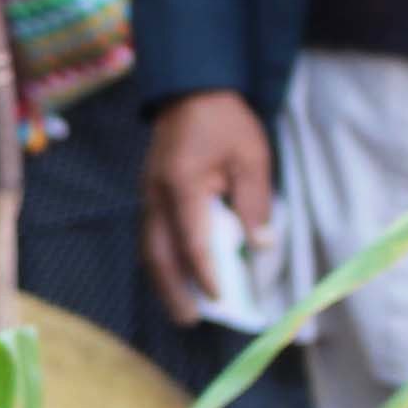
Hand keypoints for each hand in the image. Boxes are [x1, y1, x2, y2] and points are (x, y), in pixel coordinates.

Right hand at [144, 91, 276, 327]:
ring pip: (149, 248)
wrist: (192, 88)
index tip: (221, 297)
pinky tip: (177, 278)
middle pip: (158, 254)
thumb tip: (260, 247)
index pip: (192, 241)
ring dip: (164, 281)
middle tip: (190, 320)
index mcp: (182, 184)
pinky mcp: (149, 194)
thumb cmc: (226, 121)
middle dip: (174, 290)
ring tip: (182, 309)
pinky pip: (152, 236)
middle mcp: (156, 193)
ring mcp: (147, 194)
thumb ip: (255, 203)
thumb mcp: (252, 157)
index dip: (206, 273)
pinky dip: (162, 261)